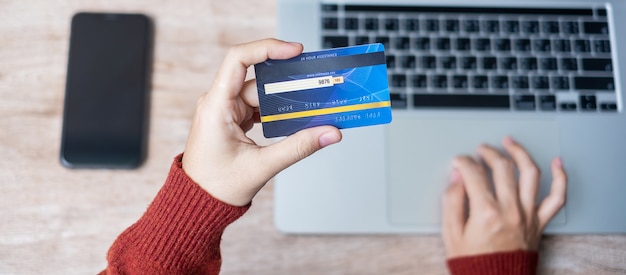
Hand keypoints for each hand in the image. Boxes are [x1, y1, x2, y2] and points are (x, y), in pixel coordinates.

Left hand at [181, 39, 341, 205]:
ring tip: (312, 102)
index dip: (267, 48)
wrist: (197, 204)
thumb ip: (298, 147)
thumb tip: (329, 133)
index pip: (238, 60)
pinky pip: (259, 107)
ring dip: (286, 98)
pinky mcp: (232, 120)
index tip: (294, 50)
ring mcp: (225, 111)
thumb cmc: (216, 187)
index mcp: (215, 106)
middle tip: (315, 82)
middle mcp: (218, 103)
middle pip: (258, 79)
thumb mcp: (262, 166)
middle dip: (288, 81)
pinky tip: (296, 117)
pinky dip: (278, 110)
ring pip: (261, 94)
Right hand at [442, 136, 566, 257]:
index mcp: (485, 212)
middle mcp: (510, 210)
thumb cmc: (473, 261)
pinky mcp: (539, 222)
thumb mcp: (451, 233)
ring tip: (510, 143)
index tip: (459, 161)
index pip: (473, 173)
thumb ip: (451, 201)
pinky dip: (560, 178)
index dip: (463, 162)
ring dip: (520, 153)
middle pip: (502, 167)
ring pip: (530, 173)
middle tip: (481, 149)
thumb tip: (456, 177)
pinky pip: (557, 198)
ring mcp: (527, 215)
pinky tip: (557, 164)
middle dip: (488, 152)